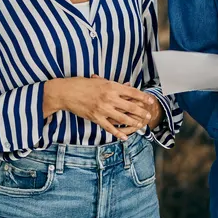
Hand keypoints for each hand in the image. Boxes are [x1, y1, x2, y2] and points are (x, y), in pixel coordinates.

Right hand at [43, 76, 158, 140]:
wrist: (66, 92)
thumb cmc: (82, 84)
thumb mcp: (99, 81)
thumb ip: (113, 85)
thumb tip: (127, 86)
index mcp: (110, 86)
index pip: (131, 92)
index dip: (142, 97)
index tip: (150, 100)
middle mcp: (108, 98)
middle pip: (130, 106)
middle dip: (141, 111)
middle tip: (148, 115)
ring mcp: (102, 109)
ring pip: (122, 118)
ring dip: (133, 122)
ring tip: (140, 125)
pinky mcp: (95, 118)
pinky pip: (109, 127)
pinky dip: (118, 133)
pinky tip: (124, 137)